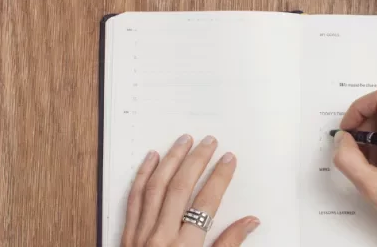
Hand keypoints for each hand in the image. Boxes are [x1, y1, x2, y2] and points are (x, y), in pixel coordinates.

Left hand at [122, 134, 259, 246]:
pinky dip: (142, 176)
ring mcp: (140, 235)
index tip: (229, 160)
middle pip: (180, 188)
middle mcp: (160, 237)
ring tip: (183, 141)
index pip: (206, 203)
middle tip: (209, 142)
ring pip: (155, 187)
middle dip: (196, 161)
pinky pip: (134, 198)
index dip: (219, 178)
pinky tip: (151, 159)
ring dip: (170, 160)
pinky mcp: (127, 236)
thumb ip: (228, 246)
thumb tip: (250, 221)